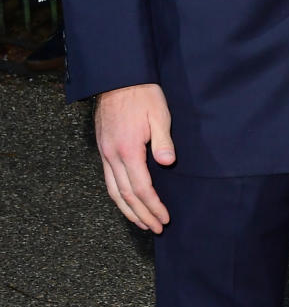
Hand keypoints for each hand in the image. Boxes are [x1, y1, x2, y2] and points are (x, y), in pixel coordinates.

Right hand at [94, 83, 175, 232]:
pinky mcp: (103, 149)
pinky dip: (118, 196)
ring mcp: (105, 153)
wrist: (118, 78)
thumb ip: (163, 141)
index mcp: (128, 150)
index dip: (153, 206)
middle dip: (142, 214)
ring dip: (128, 210)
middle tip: (156, 228)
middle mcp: (113, 156)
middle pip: (126, 195)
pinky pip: (108, 180)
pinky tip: (126, 201)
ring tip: (141, 223)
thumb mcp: (159, 114)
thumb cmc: (143, 94)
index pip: (142, 188)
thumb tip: (168, 163)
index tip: (164, 218)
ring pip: (114, 191)